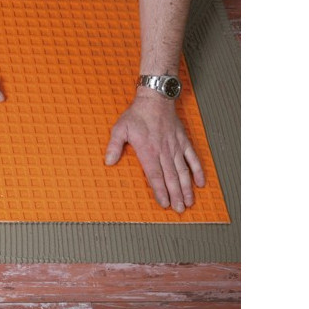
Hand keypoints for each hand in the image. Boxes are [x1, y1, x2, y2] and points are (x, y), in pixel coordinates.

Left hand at [105, 92, 204, 212]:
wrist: (155, 98)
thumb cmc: (136, 114)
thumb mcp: (119, 128)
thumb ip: (114, 146)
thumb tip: (108, 162)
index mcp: (148, 151)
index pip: (155, 175)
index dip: (160, 190)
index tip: (164, 203)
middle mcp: (164, 151)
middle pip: (171, 177)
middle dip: (175, 195)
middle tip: (179, 210)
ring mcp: (175, 147)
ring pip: (183, 171)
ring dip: (186, 188)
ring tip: (189, 202)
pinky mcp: (183, 141)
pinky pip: (192, 158)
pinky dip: (197, 171)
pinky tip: (200, 183)